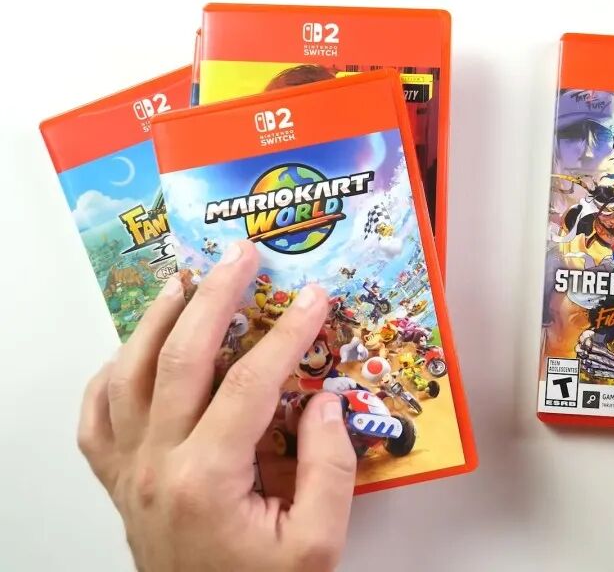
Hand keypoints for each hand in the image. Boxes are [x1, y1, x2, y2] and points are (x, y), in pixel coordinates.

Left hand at [77, 240, 356, 571]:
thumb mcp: (317, 543)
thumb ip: (329, 469)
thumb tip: (324, 404)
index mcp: (209, 480)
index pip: (250, 384)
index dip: (287, 334)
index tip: (314, 301)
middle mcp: (158, 467)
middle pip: (180, 358)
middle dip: (216, 297)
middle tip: (242, 257)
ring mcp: (130, 471)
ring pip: (128, 374)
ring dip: (158, 319)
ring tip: (186, 280)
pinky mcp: (119, 479)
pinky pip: (97, 414)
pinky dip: (111, 371)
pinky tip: (133, 349)